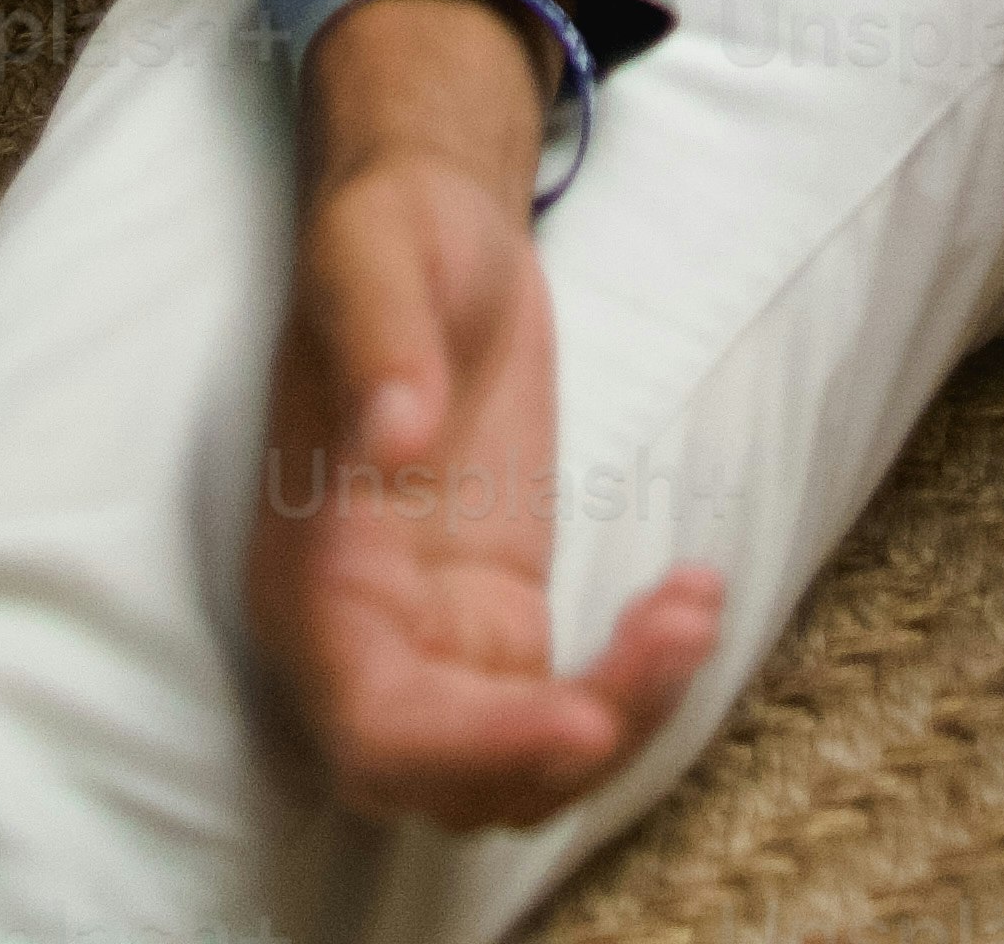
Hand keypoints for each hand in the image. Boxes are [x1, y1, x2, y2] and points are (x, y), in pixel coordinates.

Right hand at [251, 0, 723, 832]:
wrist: (433, 224)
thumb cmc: (391, 232)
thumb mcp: (376, 252)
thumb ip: (381, 339)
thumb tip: (394, 429)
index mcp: (309, 575)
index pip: (375, 725)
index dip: (470, 748)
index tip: (581, 719)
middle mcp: (359, 638)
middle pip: (452, 779)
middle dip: (566, 749)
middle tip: (674, 640)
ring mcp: (431, 640)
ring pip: (515, 768)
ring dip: (618, 722)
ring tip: (693, 607)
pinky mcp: (497, 622)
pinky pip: (559, 707)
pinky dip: (634, 684)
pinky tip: (692, 596)